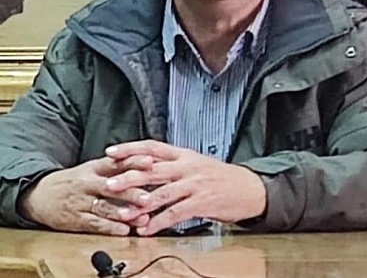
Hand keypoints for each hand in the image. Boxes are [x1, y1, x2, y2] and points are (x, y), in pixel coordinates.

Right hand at [19, 155, 154, 235]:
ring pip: (104, 206)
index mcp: (94, 168)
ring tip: (139, 215)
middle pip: (112, 186)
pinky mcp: (75, 219)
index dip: (133, 162)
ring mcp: (81, 201)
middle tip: (149, 197)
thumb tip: (146, 163)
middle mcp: (88, 183)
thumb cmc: (74, 181)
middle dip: (131, 192)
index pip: (116, 162)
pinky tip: (123, 230)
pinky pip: (94, 223)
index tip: (150, 161)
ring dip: (122, 212)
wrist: (41, 194)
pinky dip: (110, 227)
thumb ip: (116, 167)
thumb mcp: (92, 168)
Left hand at [105, 140, 266, 235]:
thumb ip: (171, 163)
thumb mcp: (194, 162)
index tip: (110, 152)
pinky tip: (146, 230)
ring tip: (123, 213)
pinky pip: (176, 213)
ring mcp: (194, 184)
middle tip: (109, 184)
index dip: (130, 148)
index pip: (151, 146)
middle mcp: (186, 166)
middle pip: (153, 169)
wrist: (247, 187)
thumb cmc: (218, 176)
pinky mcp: (202, 202)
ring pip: (163, 192)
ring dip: (141, 204)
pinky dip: (159, 222)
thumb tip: (143, 165)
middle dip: (129, 177)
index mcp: (182, 154)